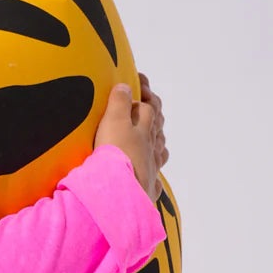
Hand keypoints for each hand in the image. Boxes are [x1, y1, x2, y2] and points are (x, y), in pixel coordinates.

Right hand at [94, 76, 167, 201]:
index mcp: (145, 129)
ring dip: (156, 139)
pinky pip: (154, 177)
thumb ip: (119, 104)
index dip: (145, 91)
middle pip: (157, 126)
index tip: (138, 78)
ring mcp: (151, 168)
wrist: (120, 193)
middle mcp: (151, 148)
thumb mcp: (114, 122)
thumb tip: (126, 86)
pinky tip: (153, 173)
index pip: (149, 105)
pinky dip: (154, 171)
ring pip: (158, 149)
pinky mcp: (145, 188)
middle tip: (147, 102)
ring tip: (153, 135)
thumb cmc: (117, 156)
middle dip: (153, 112)